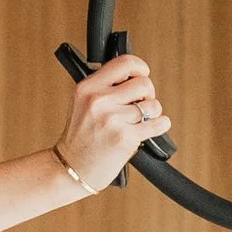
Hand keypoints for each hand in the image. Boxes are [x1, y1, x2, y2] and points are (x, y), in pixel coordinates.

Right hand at [57, 53, 167, 194]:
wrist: (72, 168)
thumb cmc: (81, 137)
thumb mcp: (82, 103)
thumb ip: (104, 87)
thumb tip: (136, 75)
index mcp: (87, 88)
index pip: (125, 63)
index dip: (140, 68)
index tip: (142, 75)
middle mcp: (98, 101)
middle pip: (144, 83)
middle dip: (148, 94)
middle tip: (140, 105)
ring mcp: (112, 120)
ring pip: (153, 105)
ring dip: (152, 113)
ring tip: (138, 121)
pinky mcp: (125, 138)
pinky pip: (158, 124)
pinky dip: (160, 126)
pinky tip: (149, 129)